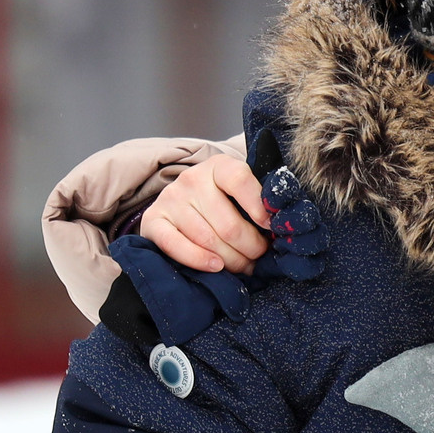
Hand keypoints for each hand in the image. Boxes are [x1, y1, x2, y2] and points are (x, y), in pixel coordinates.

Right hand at [142, 157, 271, 273]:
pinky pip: (175, 245)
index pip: (240, 180)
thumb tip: (279, 226)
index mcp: (218, 166)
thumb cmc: (224, 199)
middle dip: (251, 247)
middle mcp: (192, 179)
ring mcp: (170, 199)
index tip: (272, 228)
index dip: (260, 208)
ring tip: (244, 265)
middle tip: (259, 256)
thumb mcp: (241, 191)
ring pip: (208, 240)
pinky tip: (216, 267)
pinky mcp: (154, 221)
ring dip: (231, 260)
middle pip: (229, 224)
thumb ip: (258, 202)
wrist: (184, 201)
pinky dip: (198, 260)